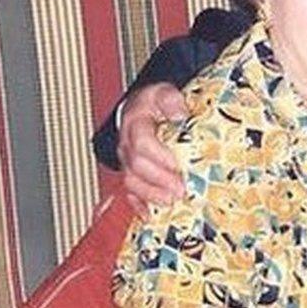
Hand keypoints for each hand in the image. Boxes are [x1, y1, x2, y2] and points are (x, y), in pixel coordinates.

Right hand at [117, 82, 187, 213]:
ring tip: (171, 201)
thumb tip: (180, 114)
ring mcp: (126, 161)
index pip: (142, 142)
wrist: (140, 108)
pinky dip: (138, 205)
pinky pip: (128, 192)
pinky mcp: (130, 173)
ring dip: (151, 194)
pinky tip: (150, 214)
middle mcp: (127, 144)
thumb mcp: (163, 92)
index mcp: (135, 123)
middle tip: (180, 188)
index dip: (159, 155)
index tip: (176, 163)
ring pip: (131, 181)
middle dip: (159, 179)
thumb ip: (170, 99)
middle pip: (137, 166)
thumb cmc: (154, 104)